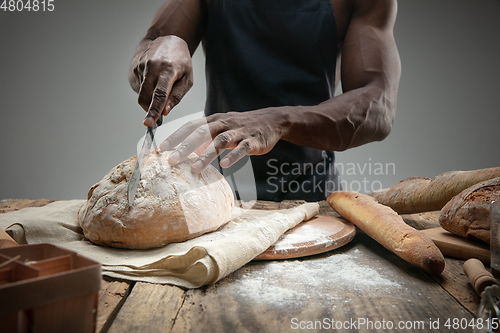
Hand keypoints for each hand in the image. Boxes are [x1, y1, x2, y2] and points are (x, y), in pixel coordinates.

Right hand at [132, 35, 192, 125]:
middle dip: (149, 109)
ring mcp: (141, 66)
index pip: (160, 94)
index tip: (149, 123)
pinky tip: (154, 79)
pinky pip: (139, 87)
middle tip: (157, 113)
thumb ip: (176, 96)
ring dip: (150, 98)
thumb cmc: (181, 61)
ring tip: (161, 85)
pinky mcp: (135, 68)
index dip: (154, 110)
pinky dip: (147, 89)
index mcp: (168, 69)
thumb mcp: (187, 79)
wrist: (167, 40)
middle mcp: (152, 67)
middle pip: (146, 96)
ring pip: (141, 94)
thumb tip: (165, 112)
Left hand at [160, 109, 288, 172]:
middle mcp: (224, 124)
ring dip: (206, 155)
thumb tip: (186, 150)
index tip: (162, 148)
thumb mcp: (222, 128)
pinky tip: (225, 165)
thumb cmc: (242, 126)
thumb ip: (205, 137)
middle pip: (202, 133)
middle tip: (172, 160)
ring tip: (195, 168)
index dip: (176, 136)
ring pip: (220, 141)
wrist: (271, 121)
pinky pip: (242, 148)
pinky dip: (233, 156)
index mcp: (214, 120)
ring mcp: (239, 132)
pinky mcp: (253, 141)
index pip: (191, 126)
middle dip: (185, 146)